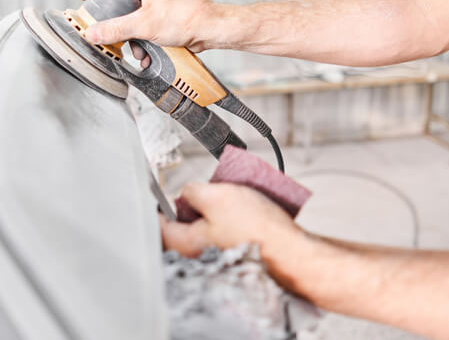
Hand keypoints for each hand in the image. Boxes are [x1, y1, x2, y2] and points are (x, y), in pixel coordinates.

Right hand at [77, 0, 212, 65]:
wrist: (209, 28)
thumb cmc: (184, 18)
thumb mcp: (144, 26)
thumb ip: (115, 29)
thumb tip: (93, 33)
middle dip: (110, 18)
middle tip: (105, 30)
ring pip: (128, 14)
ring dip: (128, 36)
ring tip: (136, 51)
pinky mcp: (159, 13)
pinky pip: (141, 25)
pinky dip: (141, 40)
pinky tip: (147, 55)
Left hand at [159, 182, 300, 257]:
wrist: (290, 253)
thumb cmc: (256, 229)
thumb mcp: (217, 196)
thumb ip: (192, 192)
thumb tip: (185, 193)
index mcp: (184, 243)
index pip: (158, 223)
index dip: (158, 203)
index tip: (161, 191)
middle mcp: (196, 255)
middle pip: (182, 226)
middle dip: (190, 206)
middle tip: (202, 194)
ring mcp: (216, 258)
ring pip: (205, 228)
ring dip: (212, 212)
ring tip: (227, 200)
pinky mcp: (234, 256)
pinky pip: (223, 234)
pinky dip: (228, 221)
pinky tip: (241, 212)